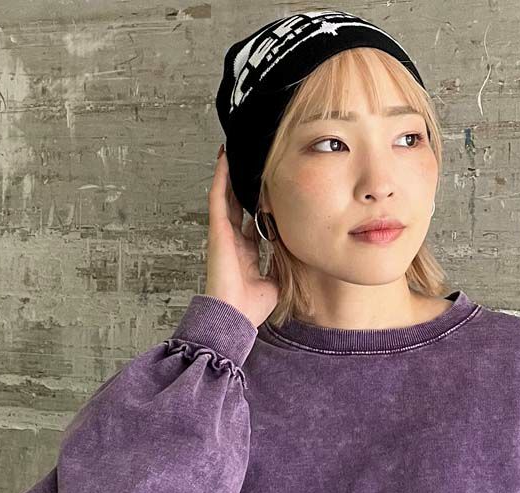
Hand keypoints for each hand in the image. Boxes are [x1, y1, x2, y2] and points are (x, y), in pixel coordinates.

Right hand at [205, 144, 279, 328]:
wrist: (235, 316)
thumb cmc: (252, 306)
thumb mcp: (277, 282)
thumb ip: (285, 266)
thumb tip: (301, 256)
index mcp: (247, 253)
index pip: (254, 223)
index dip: (262, 207)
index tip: (272, 192)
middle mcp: (235, 240)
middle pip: (240, 205)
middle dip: (246, 185)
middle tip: (254, 164)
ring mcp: (224, 233)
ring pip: (228, 196)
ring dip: (232, 174)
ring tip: (237, 151)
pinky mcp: (218, 229)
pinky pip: (218, 197)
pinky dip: (221, 176)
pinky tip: (226, 157)